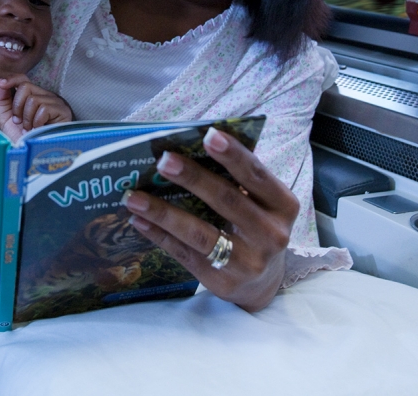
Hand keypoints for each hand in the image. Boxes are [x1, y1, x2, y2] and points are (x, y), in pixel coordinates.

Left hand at [0, 75, 72, 141]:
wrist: (34, 156)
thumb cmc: (23, 140)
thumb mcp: (7, 119)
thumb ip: (2, 101)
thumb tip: (0, 82)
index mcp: (34, 96)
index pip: (24, 79)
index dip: (12, 79)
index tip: (2, 84)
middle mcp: (46, 96)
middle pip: (26, 86)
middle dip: (17, 106)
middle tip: (19, 122)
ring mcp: (56, 102)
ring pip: (33, 99)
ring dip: (27, 118)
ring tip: (30, 129)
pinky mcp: (63, 110)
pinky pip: (43, 108)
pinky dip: (36, 122)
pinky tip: (39, 129)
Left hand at [121, 127, 297, 311]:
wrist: (263, 282)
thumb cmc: (255, 226)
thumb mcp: (261, 203)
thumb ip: (237, 180)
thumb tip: (188, 151)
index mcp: (283, 205)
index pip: (257, 175)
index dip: (233, 155)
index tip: (208, 135)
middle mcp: (271, 234)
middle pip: (226, 201)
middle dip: (192, 178)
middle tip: (162, 161)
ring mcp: (248, 262)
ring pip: (200, 233)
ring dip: (163, 212)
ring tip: (134, 197)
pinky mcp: (223, 282)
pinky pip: (185, 254)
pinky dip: (159, 235)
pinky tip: (139, 221)